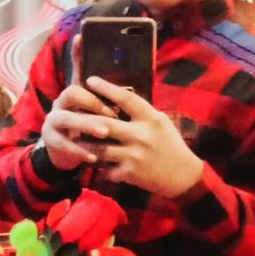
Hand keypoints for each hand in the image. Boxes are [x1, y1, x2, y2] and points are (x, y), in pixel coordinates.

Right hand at [40, 36, 117, 169]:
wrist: (69, 156)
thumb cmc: (90, 131)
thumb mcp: (100, 116)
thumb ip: (110, 102)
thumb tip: (131, 89)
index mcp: (77, 93)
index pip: (77, 69)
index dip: (78, 53)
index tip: (82, 37)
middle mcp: (61, 102)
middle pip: (72, 92)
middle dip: (92, 102)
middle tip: (111, 114)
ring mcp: (54, 119)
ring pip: (66, 117)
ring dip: (87, 124)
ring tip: (104, 132)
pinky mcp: (51, 139)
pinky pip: (63, 143)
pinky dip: (80, 150)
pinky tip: (93, 157)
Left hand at [83, 76, 203, 196]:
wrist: (182, 175)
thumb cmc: (170, 145)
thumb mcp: (160, 123)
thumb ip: (141, 113)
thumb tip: (118, 99)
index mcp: (150, 119)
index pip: (126, 98)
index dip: (107, 88)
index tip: (91, 80)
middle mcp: (141, 135)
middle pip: (105, 124)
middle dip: (85, 119)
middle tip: (72, 114)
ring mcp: (134, 155)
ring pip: (99, 148)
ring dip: (85, 145)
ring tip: (74, 140)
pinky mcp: (129, 173)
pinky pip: (106, 169)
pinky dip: (100, 167)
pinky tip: (95, 164)